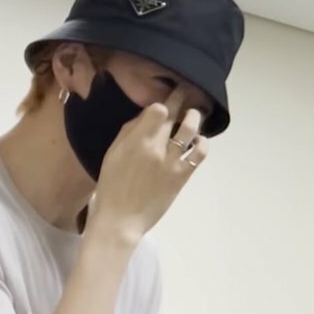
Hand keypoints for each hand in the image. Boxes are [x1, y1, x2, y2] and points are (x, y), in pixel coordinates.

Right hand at [88, 88, 209, 241]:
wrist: (120, 220)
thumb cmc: (111, 186)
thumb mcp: (112, 154)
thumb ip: (129, 132)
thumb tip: (147, 114)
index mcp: (135, 142)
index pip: (157, 109)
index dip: (162, 104)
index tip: (164, 103)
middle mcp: (156, 148)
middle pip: (174, 115)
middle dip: (181, 100)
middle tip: (186, 93)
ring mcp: (172, 162)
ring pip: (191, 129)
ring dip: (194, 117)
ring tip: (193, 114)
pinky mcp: (183, 175)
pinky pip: (200, 152)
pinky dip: (202, 142)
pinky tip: (198, 141)